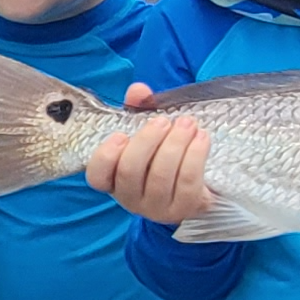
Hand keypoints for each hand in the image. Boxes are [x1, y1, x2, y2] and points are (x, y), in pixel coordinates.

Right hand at [85, 81, 213, 225]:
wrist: (198, 187)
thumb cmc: (162, 156)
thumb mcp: (148, 133)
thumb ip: (139, 110)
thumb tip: (138, 90)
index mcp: (115, 179)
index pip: (97, 175)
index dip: (106, 156)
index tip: (121, 135)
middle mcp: (131, 198)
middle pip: (130, 170)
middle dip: (148, 141)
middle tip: (163, 121)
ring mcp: (157, 207)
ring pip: (160, 175)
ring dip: (176, 144)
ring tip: (188, 124)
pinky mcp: (184, 209)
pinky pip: (188, 182)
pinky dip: (195, 156)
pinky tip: (202, 138)